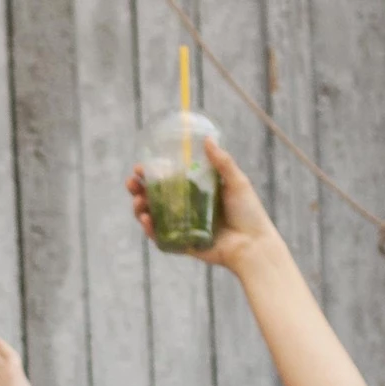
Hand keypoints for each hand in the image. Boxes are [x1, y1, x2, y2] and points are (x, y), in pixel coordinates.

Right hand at [128, 137, 281, 271]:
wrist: (253, 245)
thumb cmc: (248, 213)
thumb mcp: (236, 182)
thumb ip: (222, 162)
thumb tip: (207, 139)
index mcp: (196, 192)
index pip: (168, 181)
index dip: (151, 174)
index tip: (140, 167)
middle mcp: (187, 210)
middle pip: (155, 199)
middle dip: (139, 191)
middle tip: (131, 183)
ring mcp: (183, 228)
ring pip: (155, 218)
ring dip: (141, 210)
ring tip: (139, 203)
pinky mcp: (183, 245)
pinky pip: (162, 239)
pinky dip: (151, 231)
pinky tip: (146, 221)